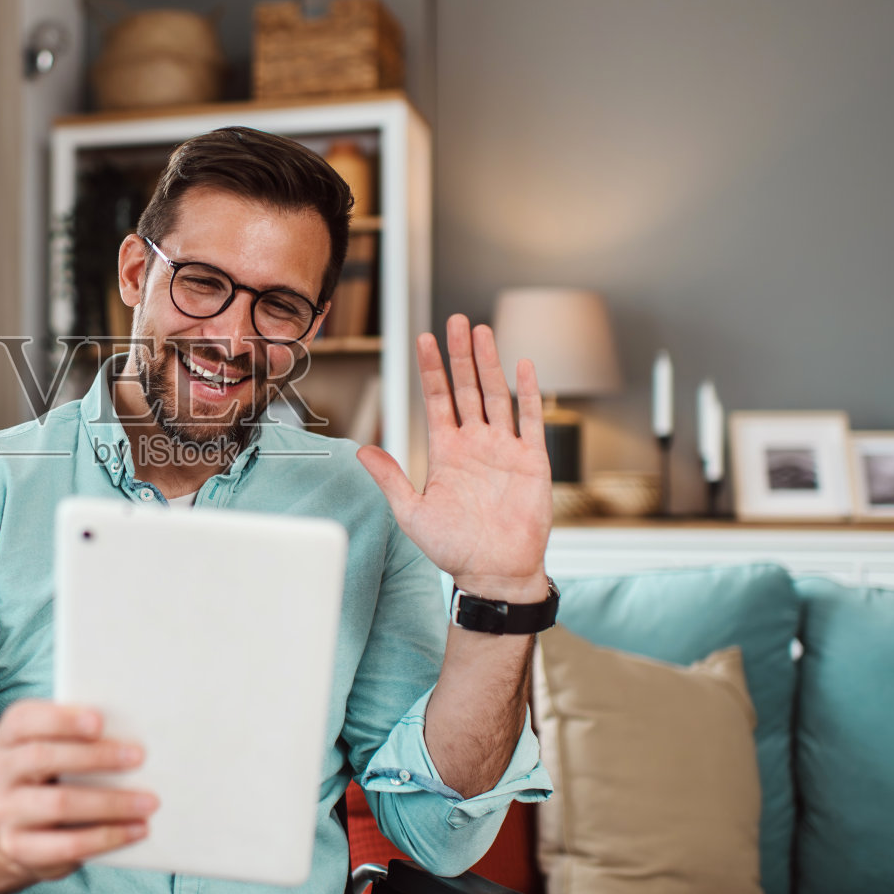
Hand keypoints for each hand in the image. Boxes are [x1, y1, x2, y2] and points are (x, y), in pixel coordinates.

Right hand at [0, 700, 156, 881]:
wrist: (19, 828)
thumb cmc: (53, 774)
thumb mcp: (56, 748)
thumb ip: (81, 736)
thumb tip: (134, 733)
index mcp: (8, 737)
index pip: (24, 719)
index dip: (61, 719)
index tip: (99, 721)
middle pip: (41, 758)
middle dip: (94, 756)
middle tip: (138, 757)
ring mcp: (4, 812)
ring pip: (58, 803)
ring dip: (110, 802)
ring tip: (148, 801)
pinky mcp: (18, 848)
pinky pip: (67, 845)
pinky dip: (107, 837)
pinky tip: (137, 829)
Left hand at [357, 315, 552, 597]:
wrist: (494, 573)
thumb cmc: (453, 549)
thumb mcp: (411, 512)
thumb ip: (389, 478)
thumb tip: (360, 450)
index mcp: (446, 452)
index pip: (436, 399)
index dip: (431, 369)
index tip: (423, 339)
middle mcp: (475, 444)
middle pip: (466, 388)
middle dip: (459, 354)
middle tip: (455, 320)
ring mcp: (504, 449)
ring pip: (496, 395)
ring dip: (489, 363)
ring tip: (481, 331)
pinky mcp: (532, 461)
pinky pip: (531, 420)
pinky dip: (528, 393)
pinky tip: (524, 365)